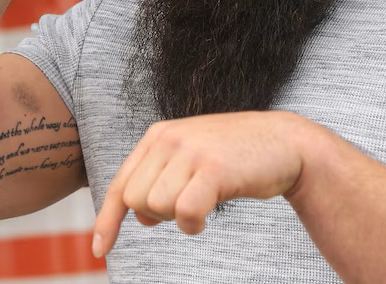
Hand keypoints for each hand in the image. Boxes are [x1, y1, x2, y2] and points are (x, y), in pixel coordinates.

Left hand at [91, 111, 313, 256]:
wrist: (285, 143)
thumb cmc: (236, 158)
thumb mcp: (191, 163)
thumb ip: (162, 183)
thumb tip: (142, 219)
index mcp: (158, 135)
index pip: (121, 184)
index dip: (107, 220)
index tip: (100, 250)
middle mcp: (169, 139)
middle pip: (136, 201)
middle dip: (159, 214)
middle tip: (189, 203)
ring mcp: (191, 151)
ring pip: (158, 208)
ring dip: (180, 218)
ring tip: (204, 202)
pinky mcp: (213, 167)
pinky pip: (185, 213)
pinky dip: (194, 224)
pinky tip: (209, 214)